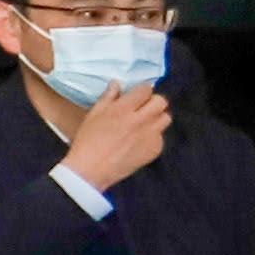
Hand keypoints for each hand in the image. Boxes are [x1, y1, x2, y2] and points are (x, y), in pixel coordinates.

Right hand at [56, 83, 178, 195]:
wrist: (91, 169)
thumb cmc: (88, 141)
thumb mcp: (93, 114)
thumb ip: (108, 97)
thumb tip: (117, 84)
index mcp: (123, 108)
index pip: (145, 89)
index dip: (142, 90)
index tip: (138, 94)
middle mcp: (140, 120)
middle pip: (161, 101)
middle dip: (153, 102)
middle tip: (143, 108)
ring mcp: (149, 135)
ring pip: (166, 118)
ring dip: (157, 118)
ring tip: (144, 123)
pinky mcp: (154, 150)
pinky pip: (161, 137)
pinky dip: (153, 136)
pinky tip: (139, 141)